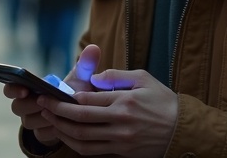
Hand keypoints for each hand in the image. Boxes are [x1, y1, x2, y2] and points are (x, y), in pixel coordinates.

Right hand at [4, 44, 102, 146]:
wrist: (78, 115)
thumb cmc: (74, 92)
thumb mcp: (80, 78)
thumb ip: (85, 65)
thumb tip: (93, 48)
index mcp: (28, 88)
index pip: (10, 88)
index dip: (12, 88)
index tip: (24, 89)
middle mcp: (25, 105)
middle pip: (18, 107)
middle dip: (31, 105)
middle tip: (44, 103)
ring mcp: (32, 121)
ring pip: (28, 122)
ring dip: (42, 117)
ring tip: (57, 113)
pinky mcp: (41, 134)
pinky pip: (41, 133)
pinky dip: (51, 128)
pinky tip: (63, 124)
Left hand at [37, 66, 178, 156]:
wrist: (183, 131)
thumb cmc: (163, 101)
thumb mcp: (143, 79)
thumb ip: (116, 75)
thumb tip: (94, 78)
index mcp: (124, 101)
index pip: (87, 100)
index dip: (65, 98)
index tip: (52, 93)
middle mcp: (120, 122)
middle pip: (79, 120)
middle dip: (57, 112)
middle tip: (43, 105)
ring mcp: (121, 140)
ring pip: (82, 139)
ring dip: (62, 130)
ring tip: (50, 120)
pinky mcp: (122, 153)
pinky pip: (92, 151)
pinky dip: (76, 144)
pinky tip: (68, 136)